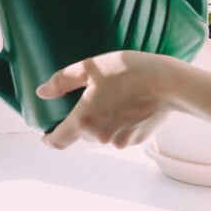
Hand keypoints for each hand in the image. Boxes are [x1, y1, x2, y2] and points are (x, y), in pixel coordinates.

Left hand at [36, 50, 180, 149]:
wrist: (168, 82)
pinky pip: (120, 134)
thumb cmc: (127, 71)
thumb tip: (42, 92)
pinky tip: (130, 104)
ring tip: (115, 97)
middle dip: (82, 119)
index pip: (58, 142)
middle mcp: (100, 137)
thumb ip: (61, 82)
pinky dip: (120, 123)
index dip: (49, 139)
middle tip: (92, 96)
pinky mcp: (137, 140)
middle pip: (82, 134)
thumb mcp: (89, 68)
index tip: (46, 135)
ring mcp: (120, 141)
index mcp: (84, 121)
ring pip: (102, 135)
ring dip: (102, 121)